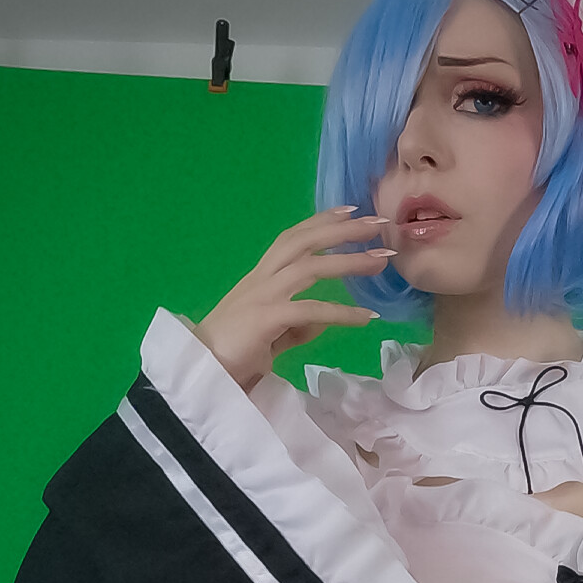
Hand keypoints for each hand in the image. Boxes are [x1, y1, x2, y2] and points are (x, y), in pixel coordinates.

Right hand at [191, 206, 397, 393]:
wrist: (200, 372)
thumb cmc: (231, 356)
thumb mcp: (270, 334)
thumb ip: (295, 326)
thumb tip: (321, 321)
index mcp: (260, 278)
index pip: (293, 239)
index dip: (321, 221)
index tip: (351, 210)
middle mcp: (261, 279)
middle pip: (304, 242)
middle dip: (342, 229)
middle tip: (378, 222)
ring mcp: (262, 296)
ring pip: (310, 268)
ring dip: (349, 261)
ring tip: (382, 260)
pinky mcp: (266, 319)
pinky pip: (311, 311)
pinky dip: (341, 312)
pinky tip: (366, 317)